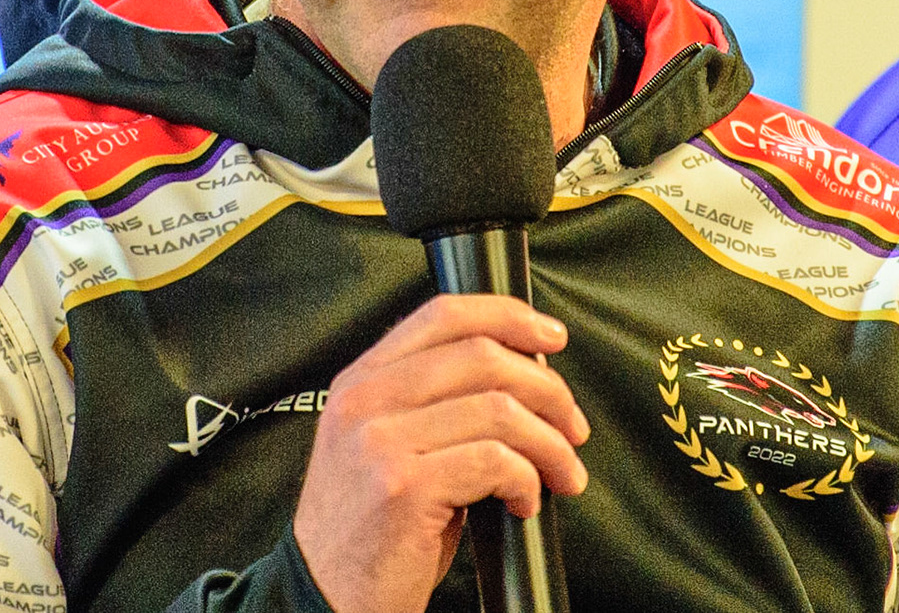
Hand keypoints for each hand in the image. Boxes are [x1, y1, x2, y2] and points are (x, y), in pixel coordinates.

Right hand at [291, 293, 589, 612]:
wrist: (326, 597)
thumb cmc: (370, 530)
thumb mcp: (387, 448)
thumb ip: (436, 404)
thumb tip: (523, 379)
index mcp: (360, 381)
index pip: (443, 314)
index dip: (508, 316)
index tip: (551, 338)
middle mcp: (364, 401)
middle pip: (482, 356)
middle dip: (548, 390)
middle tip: (573, 428)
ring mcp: (379, 442)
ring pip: (499, 409)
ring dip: (550, 444)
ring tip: (561, 474)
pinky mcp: (403, 487)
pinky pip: (495, 461)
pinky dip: (527, 480)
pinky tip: (524, 502)